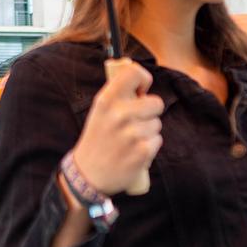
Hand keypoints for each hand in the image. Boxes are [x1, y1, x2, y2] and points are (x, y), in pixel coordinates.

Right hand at [71, 59, 163, 196]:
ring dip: (148, 131)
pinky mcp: (143, 152)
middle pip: (156, 102)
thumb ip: (119, 95)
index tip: (141, 91)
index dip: (144, 79)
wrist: (88, 174)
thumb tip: (142, 84)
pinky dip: (149, 146)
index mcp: (107, 100)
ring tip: (129, 140)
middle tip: (136, 121)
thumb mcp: (100, 111)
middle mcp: (119, 114)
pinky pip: (157, 140)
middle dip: (150, 111)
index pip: (134, 72)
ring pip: (157, 123)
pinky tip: (134, 151)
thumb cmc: (98, 138)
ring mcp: (132, 134)